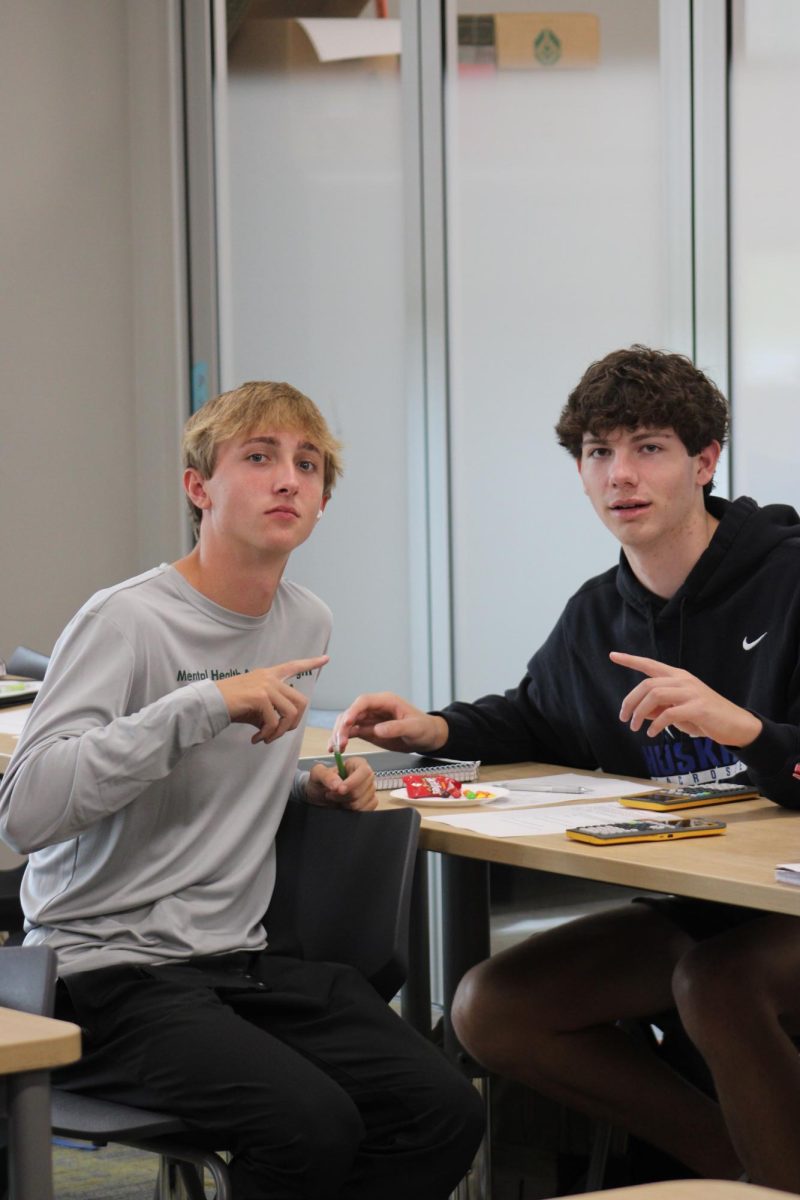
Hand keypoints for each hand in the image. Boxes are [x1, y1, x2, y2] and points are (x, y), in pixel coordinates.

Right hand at [216, 656, 328, 743]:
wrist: (210, 703)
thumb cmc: (231, 705)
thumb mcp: (255, 704)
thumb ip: (271, 709)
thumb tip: (281, 726)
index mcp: (269, 675)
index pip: (294, 665)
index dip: (311, 663)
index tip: (326, 659)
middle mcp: (270, 677)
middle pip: (301, 701)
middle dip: (294, 724)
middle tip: (279, 734)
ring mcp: (266, 686)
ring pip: (291, 713)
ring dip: (280, 732)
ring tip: (266, 738)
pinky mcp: (260, 697)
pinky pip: (274, 721)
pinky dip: (267, 734)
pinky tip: (256, 738)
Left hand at [306, 757, 376, 810]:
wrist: (319, 798)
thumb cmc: (320, 783)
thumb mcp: (317, 774)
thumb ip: (326, 776)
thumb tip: (338, 784)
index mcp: (356, 764)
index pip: (364, 770)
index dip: (353, 781)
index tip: (340, 790)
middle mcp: (365, 776)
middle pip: (364, 788)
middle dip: (345, 795)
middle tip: (332, 794)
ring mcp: (369, 790)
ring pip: (362, 801)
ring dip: (346, 804)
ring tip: (337, 799)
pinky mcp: (369, 802)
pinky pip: (366, 809)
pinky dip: (353, 811)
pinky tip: (344, 805)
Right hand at [333, 692, 448, 753]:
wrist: (428, 738)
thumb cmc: (424, 728)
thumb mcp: (413, 728)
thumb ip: (396, 728)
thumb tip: (377, 729)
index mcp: (386, 701)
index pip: (364, 701)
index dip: (353, 711)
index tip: (346, 723)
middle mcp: (374, 708)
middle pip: (352, 712)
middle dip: (342, 726)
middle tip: (339, 742)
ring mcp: (370, 719)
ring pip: (348, 723)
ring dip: (339, 734)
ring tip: (335, 748)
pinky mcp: (368, 731)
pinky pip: (351, 732)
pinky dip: (342, 740)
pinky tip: (336, 749)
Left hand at [610, 652, 762, 746]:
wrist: (736, 725)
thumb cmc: (705, 717)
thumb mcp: (678, 711)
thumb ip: (658, 708)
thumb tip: (637, 712)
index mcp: (678, 677)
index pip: (650, 664)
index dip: (631, 660)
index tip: (613, 655)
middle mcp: (684, 680)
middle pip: (647, 684)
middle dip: (630, 701)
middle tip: (623, 718)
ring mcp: (692, 693)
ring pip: (655, 695)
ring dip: (639, 712)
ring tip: (634, 727)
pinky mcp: (698, 708)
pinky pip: (669, 714)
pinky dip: (656, 724)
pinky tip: (652, 733)